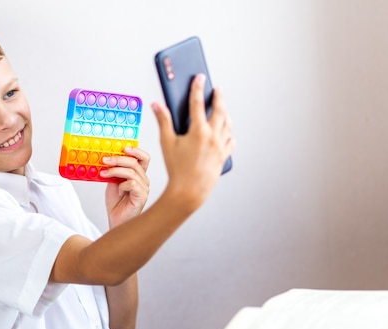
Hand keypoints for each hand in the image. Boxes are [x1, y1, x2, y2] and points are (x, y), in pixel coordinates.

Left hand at [101, 147, 149, 227]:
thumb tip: (108, 157)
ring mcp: (144, 189)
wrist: (115, 221)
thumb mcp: (113, 182)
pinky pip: (132, 184)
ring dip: (115, 171)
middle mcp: (144, 180)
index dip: (136, 151)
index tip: (123, 147)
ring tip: (104, 173)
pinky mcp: (142, 197)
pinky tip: (118, 191)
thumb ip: (114, 170)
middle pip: (135, 163)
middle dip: (118, 159)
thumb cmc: (116, 203)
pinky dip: (122, 185)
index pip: (143, 158)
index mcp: (139, 175)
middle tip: (105, 159)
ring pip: (132, 172)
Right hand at [152, 73, 234, 209]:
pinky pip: (230, 140)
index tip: (199, 77)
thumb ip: (163, 121)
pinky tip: (227, 132)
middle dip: (218, 98)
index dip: (197, 88)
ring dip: (225, 113)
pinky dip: (229, 133)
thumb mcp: (166, 143)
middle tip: (217, 89)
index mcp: (198, 131)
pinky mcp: (223, 156)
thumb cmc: (176, 169)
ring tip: (222, 108)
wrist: (189, 191)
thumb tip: (156, 105)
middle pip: (219, 110)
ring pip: (227, 124)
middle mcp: (213, 136)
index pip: (197, 103)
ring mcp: (220, 146)